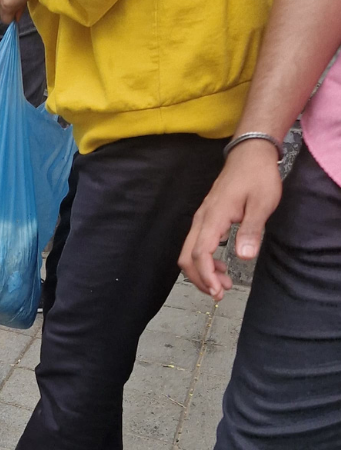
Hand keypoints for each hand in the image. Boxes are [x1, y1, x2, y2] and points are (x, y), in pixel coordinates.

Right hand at [178, 138, 281, 299]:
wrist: (249, 155)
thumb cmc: (257, 177)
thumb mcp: (262, 204)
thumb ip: (252, 231)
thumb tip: (243, 258)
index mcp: (213, 217)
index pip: (200, 252)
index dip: (206, 275)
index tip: (218, 292)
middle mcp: (201, 219)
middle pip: (187, 255)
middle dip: (199, 278)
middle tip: (220, 294)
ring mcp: (201, 218)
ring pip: (190, 251)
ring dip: (202, 271)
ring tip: (224, 284)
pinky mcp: (206, 218)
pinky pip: (197, 244)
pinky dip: (205, 260)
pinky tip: (221, 266)